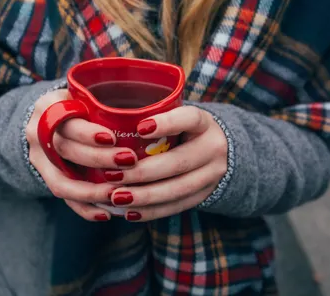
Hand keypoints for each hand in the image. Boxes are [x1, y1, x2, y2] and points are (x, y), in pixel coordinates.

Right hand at [25, 89, 138, 221]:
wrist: (46, 120)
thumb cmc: (77, 105)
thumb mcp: (83, 95)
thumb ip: (103, 102)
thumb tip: (150, 112)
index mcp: (49, 107)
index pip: (65, 121)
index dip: (87, 133)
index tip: (112, 138)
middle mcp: (37, 132)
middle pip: (65, 150)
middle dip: (98, 159)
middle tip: (128, 162)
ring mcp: (38, 158)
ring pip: (61, 180)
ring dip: (90, 191)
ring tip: (117, 195)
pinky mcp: (44, 177)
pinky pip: (63, 197)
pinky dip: (84, 208)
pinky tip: (106, 213)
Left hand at [105, 106, 227, 221]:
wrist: (220, 151)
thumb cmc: (183, 129)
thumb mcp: (177, 117)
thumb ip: (153, 118)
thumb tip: (110, 123)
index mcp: (204, 123)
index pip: (189, 119)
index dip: (167, 124)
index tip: (139, 128)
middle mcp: (213, 148)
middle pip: (178, 162)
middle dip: (142, 172)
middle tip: (112, 176)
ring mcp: (212, 175)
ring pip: (178, 189)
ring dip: (144, 196)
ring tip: (117, 198)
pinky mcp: (204, 195)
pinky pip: (177, 206)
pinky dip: (152, 211)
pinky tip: (130, 212)